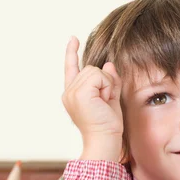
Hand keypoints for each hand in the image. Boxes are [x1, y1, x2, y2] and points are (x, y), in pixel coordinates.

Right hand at [62, 36, 123, 161]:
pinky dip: (106, 87)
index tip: (73, 39)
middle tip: (104, 102)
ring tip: (103, 103)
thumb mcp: (111, 99)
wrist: (105, 141)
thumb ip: (109, 81)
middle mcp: (69, 92)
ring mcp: (72, 92)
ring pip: (95, 70)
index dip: (71, 52)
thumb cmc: (108, 125)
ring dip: (106, 85)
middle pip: (91, 68)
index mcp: (73, 94)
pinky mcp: (79, 93)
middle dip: (104, 82)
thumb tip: (108, 64)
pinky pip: (99, 76)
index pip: (71, 68)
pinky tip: (103, 101)